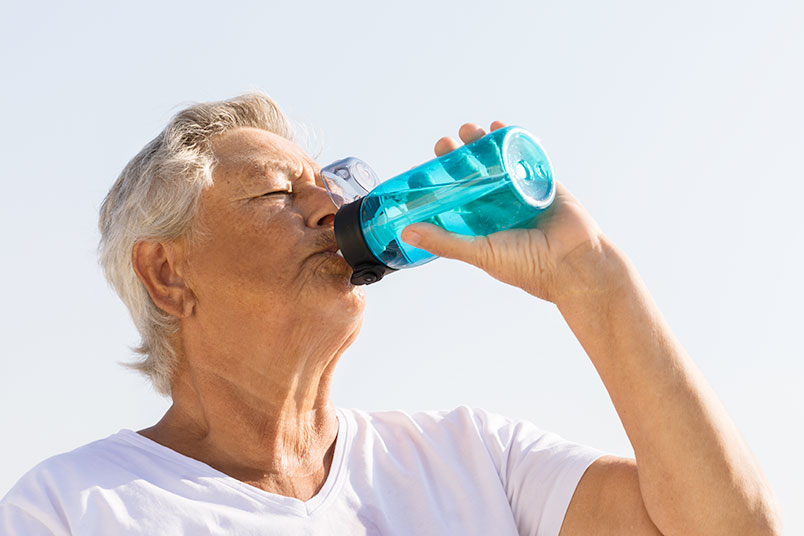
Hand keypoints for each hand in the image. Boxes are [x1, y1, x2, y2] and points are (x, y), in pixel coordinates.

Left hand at [400, 121, 607, 303]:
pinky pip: (526, 157)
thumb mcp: (479, 252)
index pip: (453, 199)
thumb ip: (445, 241)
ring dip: (482, 144)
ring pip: (496, 163)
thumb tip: (405, 232)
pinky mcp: (543, 182)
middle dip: (457, 157)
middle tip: (445, 144)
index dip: (438, 183)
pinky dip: (513, 140)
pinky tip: (499, 128)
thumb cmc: (526, 265)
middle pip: (472, 176)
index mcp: (481, 226)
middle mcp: (498, 209)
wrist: (574, 262)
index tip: (422, 169)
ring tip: (469, 129)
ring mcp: (520, 193)